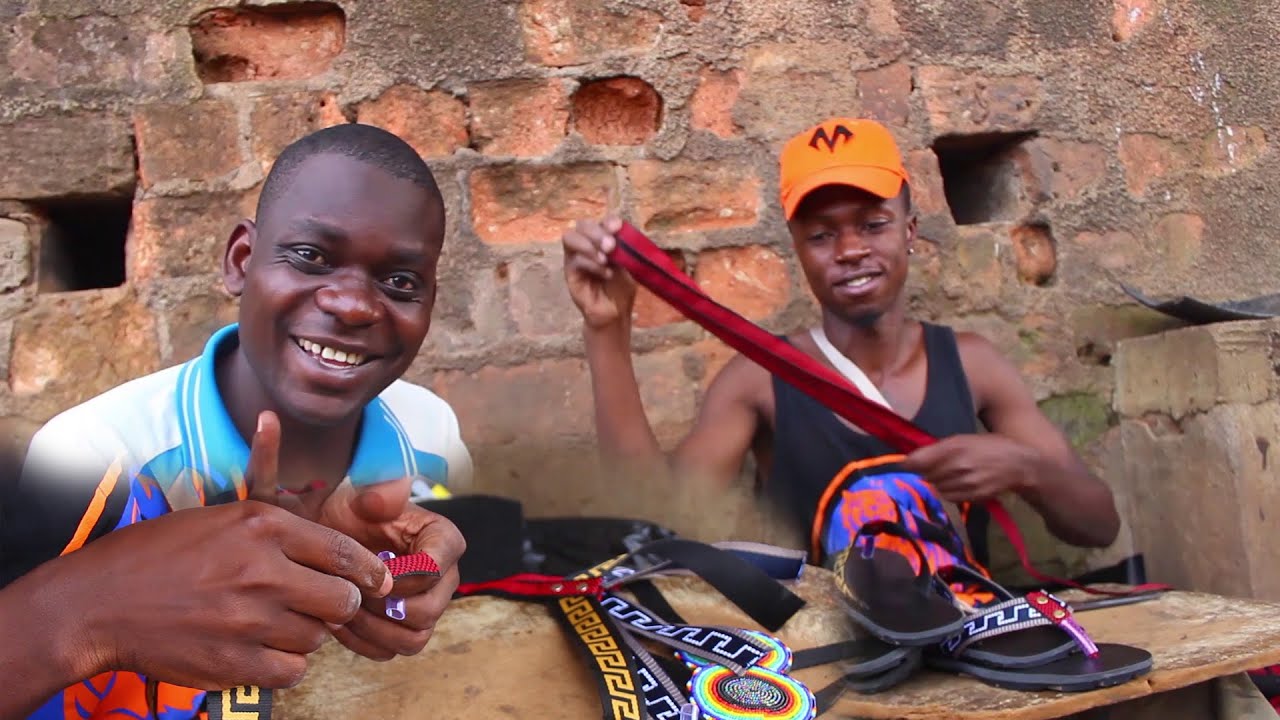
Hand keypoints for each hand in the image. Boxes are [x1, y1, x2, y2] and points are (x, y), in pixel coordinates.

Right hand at [60, 498, 391, 690]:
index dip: (368, 570)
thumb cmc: (158, 555)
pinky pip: (292, 670)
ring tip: (277, 624)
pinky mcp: (236, 662)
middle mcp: (263, 571)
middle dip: (339, 604)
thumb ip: (277, 528)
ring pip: (318, 637)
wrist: (100, 602)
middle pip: (341, 598)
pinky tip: (263, 650)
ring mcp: (250, 620)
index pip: (343, 551)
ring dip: (306, 634)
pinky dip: (284, 664)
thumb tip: (330, 544)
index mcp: (263, 527)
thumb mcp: (221, 517)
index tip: (377, 580)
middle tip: (322, 605)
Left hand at [246, 411, 465, 661]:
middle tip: (351, 591)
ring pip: (412, 638)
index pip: (434, 570)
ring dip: (373, 629)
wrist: (329, 535)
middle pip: (427, 611)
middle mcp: (444, 578)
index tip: (370, 568)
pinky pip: (390, 651)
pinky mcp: (404, 630)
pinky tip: (337, 621)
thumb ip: (378, 493)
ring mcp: (427, 607)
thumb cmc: (349, 512)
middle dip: (383, 606)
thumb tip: (386, 501)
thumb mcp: (360, 494)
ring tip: (342, 608)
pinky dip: (362, 642)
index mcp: (444, 541)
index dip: (400, 576)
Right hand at [561, 216, 636, 329]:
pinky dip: (592, 264)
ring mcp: (576, 257)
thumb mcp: (628, 265)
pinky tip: (606, 274)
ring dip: (589, 245)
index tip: (618, 228)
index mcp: (603, 239)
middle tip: (611, 246)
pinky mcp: (570, 272)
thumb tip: (618, 233)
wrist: (615, 312)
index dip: (608, 221)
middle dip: (597, 232)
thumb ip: (623, 248)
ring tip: (605, 259)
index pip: (601, 221)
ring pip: (570, 237)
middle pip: (583, 225)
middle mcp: (587, 245)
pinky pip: (575, 260)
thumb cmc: (622, 288)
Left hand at [901, 434, 1039, 502]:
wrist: (1019, 464)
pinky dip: (947, 492)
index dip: (907, 463)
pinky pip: (949, 497)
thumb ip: (940, 447)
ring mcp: (967, 483)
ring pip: (937, 488)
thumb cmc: (989, 446)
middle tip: (930, 468)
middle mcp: (959, 465)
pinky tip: (955, 484)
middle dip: (924, 472)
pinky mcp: (974, 496)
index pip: (919, 460)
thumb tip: (913, 457)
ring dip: (936, 483)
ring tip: (946, 476)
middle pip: (926, 475)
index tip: (902, 464)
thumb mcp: (964, 439)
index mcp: (955, 446)